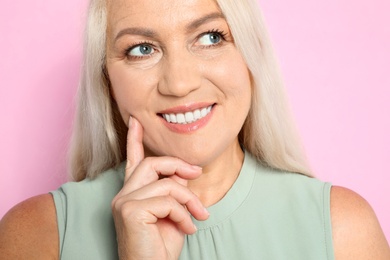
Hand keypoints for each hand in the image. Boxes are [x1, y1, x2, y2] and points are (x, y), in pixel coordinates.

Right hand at [111, 116, 208, 259]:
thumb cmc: (161, 247)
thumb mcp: (172, 213)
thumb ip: (172, 191)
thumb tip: (183, 174)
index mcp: (132, 193)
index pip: (133, 161)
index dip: (134, 140)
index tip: (136, 121)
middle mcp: (123, 195)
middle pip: (153, 163)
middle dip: (179, 165)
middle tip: (198, 173)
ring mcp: (124, 202)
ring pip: (166, 184)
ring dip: (190, 200)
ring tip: (199, 217)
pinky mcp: (130, 211)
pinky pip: (168, 201)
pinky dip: (184, 214)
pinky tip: (188, 229)